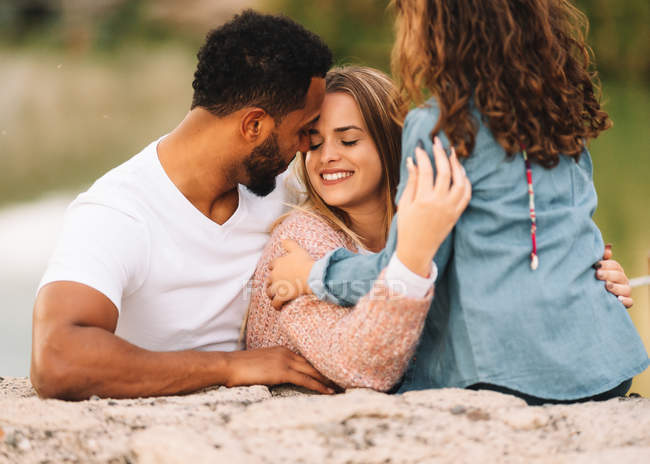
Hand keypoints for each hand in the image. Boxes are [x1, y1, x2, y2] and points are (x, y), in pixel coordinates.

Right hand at [224, 346, 335, 393]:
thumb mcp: (261, 363)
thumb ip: (273, 366)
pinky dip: (319, 386)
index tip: (331, 371)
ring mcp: (285, 360)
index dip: (320, 365)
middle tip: (343, 378)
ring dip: (328, 379)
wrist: (229, 365)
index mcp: (282, 349)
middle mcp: (287, 352)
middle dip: (328, 371)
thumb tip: (279, 374)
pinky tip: (328, 392)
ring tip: (341, 387)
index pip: (306, 358)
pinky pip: (306, 380)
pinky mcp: (282, 371)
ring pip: (313, 371)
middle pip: (313, 362)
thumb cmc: (240, 367)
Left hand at [267, 240, 313, 308]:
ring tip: (275, 297)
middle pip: (268, 280)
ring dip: (272, 294)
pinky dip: (276, 305)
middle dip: (270, 283)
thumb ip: (289, 244)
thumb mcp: (298, 250)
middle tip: (275, 285)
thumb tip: (283, 239)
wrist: (311, 276)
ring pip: (269, 292)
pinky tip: (279, 307)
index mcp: (277, 263)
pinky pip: (275, 303)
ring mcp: (277, 286)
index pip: (271, 265)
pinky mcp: (281, 296)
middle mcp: (274, 275)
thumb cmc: (306, 263)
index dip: (274, 268)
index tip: (277, 270)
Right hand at [396, 137, 471, 276]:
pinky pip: (467, 194)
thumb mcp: (405, 204)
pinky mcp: (457, 213)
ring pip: (460, 181)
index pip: (426, 171)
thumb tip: (413, 160)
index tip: (420, 146)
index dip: (423, 156)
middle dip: (441, 154)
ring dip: (457, 165)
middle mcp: (440, 203)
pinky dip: (466, 181)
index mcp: (423, 200)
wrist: (417, 249)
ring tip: (451, 153)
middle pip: (445, 172)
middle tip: (437, 142)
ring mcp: (451, 209)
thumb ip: (411, 182)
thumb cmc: (407, 227)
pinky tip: (460, 172)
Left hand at [595, 244, 633, 307]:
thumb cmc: (593, 279)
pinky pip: (629, 302)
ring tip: (606, 285)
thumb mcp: (596, 268)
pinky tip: (617, 299)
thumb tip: (609, 246)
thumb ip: (601, 257)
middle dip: (609, 274)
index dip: (606, 264)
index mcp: (615, 271)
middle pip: (620, 276)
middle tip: (597, 274)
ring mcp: (624, 292)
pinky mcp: (624, 303)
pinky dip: (625, 301)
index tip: (595, 265)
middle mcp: (622, 280)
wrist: (589, 297)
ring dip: (616, 287)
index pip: (615, 266)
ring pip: (626, 289)